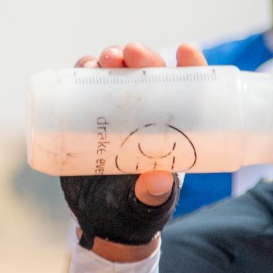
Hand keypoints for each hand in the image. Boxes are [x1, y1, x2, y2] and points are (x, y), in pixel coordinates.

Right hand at [64, 43, 204, 258]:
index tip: (185, 50)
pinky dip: (84, 71)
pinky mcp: (89, 116)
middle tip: (129, 53)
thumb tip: (160, 179)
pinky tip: (82, 67)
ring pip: (118, 74)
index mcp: (174, 129)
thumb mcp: (147, 205)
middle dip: (142, 56)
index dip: (191, 66)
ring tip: (103, 60)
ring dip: (111, 58)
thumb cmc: (136, 212)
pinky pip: (87, 86)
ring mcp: (117, 113)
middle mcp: (147, 115)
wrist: (101, 222)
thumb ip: (154, 195)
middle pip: (149, 73)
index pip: (189, 90)